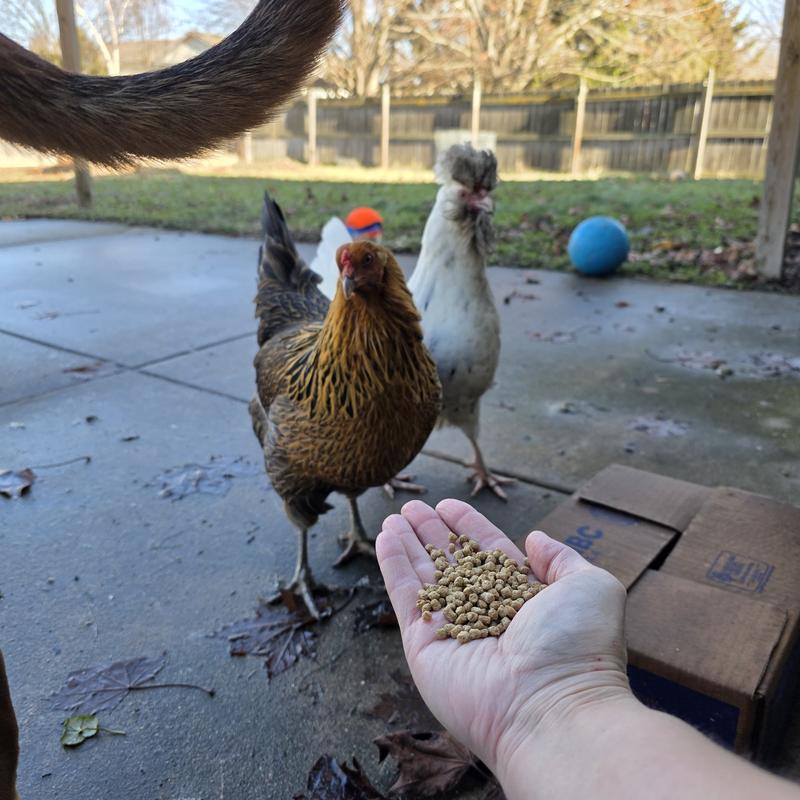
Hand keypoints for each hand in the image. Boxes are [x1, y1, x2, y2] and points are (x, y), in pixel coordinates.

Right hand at [376, 499, 630, 777]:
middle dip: (432, 534)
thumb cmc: (578, 647)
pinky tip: (386, 536)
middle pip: (452, 564)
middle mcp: (487, 614)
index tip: (448, 505)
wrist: (552, 707)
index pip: (488, 554)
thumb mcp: (589, 586)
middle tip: (413, 506)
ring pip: (425, 577)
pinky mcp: (424, 646)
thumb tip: (534, 539)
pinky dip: (393, 566)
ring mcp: (453, 630)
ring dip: (408, 544)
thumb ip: (561, 558)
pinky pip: (406, 598)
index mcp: (524, 600)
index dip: (468, 528)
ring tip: (394, 516)